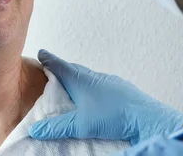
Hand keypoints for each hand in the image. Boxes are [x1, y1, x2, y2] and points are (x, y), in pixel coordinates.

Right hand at [29, 50, 182, 144]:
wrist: (146, 118)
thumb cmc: (112, 116)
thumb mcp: (80, 125)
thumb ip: (56, 127)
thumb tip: (35, 129)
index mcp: (81, 80)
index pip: (60, 66)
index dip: (49, 60)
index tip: (42, 53)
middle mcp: (95, 77)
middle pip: (75, 69)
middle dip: (64, 69)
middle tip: (54, 71)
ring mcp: (110, 82)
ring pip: (90, 77)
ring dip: (80, 79)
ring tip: (74, 87)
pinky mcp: (122, 90)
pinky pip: (103, 85)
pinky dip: (95, 88)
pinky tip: (97, 99)